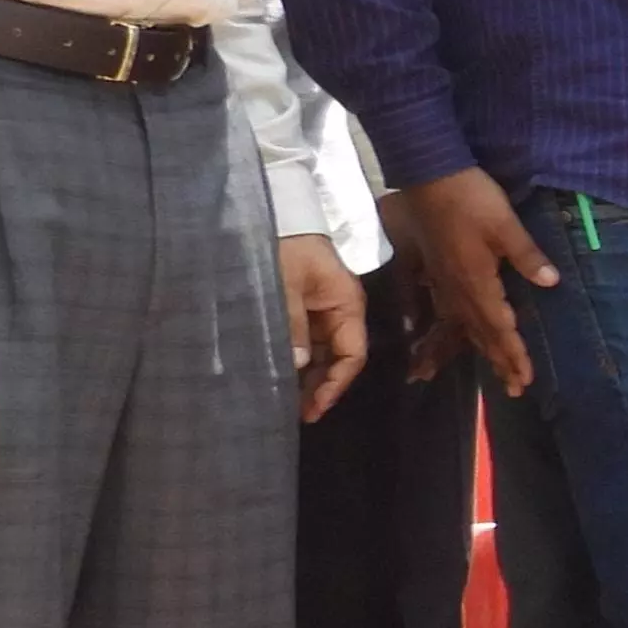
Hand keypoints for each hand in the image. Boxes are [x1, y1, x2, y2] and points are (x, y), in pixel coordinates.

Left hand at [278, 233, 368, 422]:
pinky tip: (283, 374)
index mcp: (347, 305)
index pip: (352, 355)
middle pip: (339, 358)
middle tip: (298, 414)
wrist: (276, 214)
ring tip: (288, 401)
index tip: (313, 408)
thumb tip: (297, 365)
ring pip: (322, 352)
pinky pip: (307, 340)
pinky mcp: (306, 306)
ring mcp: (323, 309)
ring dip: (308, 377)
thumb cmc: (285, 246)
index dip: (335, 385)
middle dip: (321, 387)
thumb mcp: (285, 283)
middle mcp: (341, 311)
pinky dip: (297, 359)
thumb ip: (291, 324)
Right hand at [396, 170, 557, 396]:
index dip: (513, 355)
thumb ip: (527, 256)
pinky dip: (463, 331)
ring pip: (466, 326)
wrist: (429, 175)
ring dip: (484, 351)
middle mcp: (457, 289)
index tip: (525, 379)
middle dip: (500, 363)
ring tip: (497, 372)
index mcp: (476, 282)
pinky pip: (452, 311)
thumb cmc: (470, 198)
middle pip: (482, 335)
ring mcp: (445, 281)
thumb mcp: (506, 225)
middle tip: (516, 390)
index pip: (499, 328)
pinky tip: (466, 335)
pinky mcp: (440, 271)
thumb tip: (551, 283)